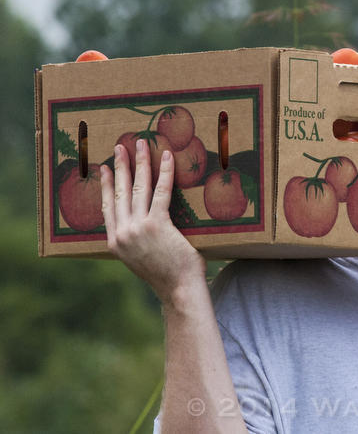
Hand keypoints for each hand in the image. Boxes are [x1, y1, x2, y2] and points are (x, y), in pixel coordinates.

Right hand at [100, 140, 205, 307]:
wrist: (178, 290)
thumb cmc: (167, 276)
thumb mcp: (141, 259)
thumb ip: (137, 242)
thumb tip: (142, 226)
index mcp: (114, 243)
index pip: (107, 207)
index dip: (105, 185)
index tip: (103, 169)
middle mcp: (122, 233)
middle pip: (119, 192)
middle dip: (120, 166)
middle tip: (121, 146)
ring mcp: (138, 228)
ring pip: (137, 187)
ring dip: (140, 162)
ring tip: (141, 144)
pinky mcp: (157, 224)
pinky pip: (161, 191)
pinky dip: (165, 172)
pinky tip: (167, 157)